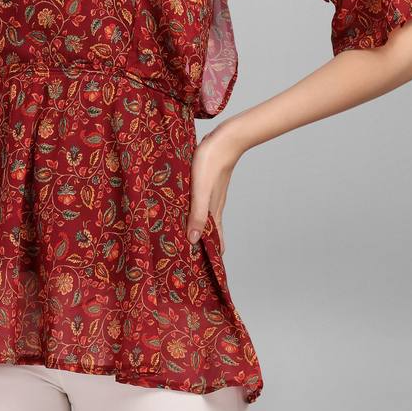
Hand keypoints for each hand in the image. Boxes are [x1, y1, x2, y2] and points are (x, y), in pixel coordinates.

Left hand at [186, 120, 244, 254]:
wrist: (225, 139)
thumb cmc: (211, 162)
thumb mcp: (199, 189)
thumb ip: (196, 213)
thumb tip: (193, 240)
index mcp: (213, 212)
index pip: (214, 241)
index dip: (211, 256)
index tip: (204, 271)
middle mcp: (214, 206)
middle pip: (209, 232)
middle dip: (202, 246)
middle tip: (190, 260)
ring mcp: (212, 195)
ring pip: (205, 219)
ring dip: (197, 229)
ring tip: (186, 239)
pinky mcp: (208, 184)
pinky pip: (201, 205)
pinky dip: (195, 214)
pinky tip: (187, 210)